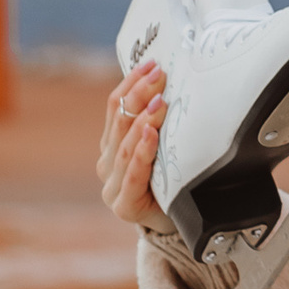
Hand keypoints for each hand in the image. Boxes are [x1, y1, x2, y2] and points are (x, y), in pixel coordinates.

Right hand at [98, 61, 169, 234]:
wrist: (180, 225)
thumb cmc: (173, 180)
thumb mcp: (163, 146)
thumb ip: (159, 121)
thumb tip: (173, 79)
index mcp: (111, 144)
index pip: (114, 107)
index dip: (130, 83)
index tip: (151, 63)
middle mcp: (108, 163)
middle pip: (119, 122)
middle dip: (139, 95)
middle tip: (159, 75)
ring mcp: (113, 186)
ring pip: (125, 146)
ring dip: (142, 120)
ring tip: (159, 102)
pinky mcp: (125, 206)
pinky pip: (133, 175)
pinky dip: (142, 153)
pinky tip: (150, 135)